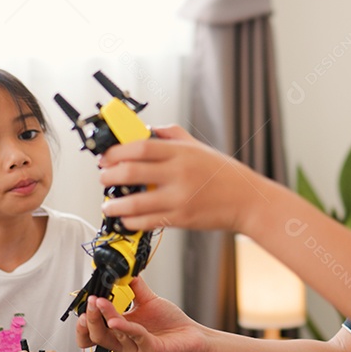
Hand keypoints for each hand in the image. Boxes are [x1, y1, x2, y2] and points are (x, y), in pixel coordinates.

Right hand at [76, 277, 207, 351]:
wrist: (193, 337)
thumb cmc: (172, 325)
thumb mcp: (148, 302)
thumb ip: (135, 288)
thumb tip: (124, 272)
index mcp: (120, 333)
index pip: (93, 331)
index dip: (85, 320)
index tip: (87, 301)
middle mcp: (124, 343)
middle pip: (96, 335)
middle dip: (90, 318)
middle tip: (91, 301)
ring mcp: (135, 349)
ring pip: (111, 337)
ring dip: (104, 317)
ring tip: (100, 303)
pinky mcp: (149, 351)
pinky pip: (134, 337)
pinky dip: (125, 326)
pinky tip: (118, 319)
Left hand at [98, 125, 266, 232]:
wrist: (247, 201)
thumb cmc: (224, 174)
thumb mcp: (200, 147)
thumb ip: (173, 136)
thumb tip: (147, 130)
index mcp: (182, 153)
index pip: (140, 147)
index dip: (116, 151)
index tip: (105, 157)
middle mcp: (179, 174)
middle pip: (132, 172)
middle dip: (109, 176)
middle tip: (103, 178)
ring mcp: (180, 198)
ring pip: (135, 202)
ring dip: (114, 205)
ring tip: (108, 205)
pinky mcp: (181, 218)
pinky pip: (148, 221)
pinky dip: (132, 221)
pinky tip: (126, 219)